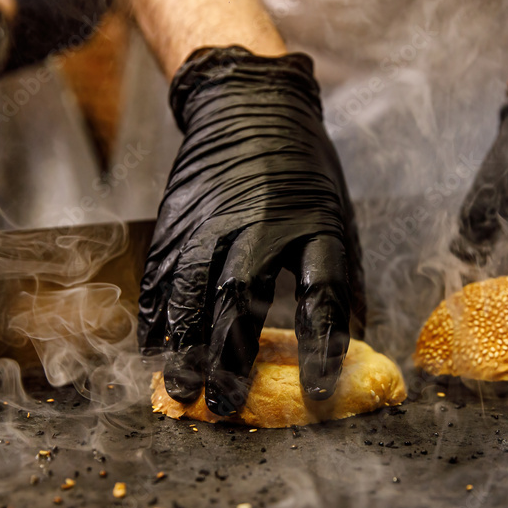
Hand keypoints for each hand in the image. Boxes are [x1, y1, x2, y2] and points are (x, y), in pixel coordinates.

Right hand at [138, 46, 364, 415]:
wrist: (248, 102)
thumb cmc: (302, 165)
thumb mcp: (336, 209)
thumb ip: (341, 272)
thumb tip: (356, 338)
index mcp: (313, 224)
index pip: (321, 294)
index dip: (320, 347)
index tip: (317, 393)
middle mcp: (259, 224)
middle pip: (240, 300)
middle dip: (230, 358)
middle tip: (223, 405)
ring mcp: (211, 218)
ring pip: (193, 290)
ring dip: (185, 345)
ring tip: (182, 389)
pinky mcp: (178, 214)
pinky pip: (162, 268)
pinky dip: (155, 310)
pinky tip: (151, 344)